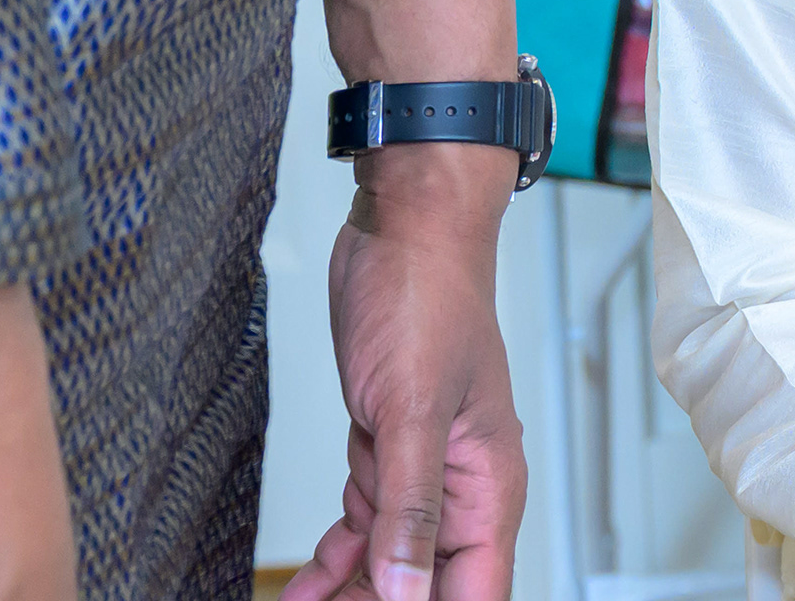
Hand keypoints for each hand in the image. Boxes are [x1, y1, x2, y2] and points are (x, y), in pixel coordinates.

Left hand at [283, 156, 523, 600]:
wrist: (404, 231)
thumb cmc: (429, 297)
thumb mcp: (412, 412)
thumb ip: (411, 510)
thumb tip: (409, 593)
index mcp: (489, 482)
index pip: (476, 589)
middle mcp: (463, 484)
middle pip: (430, 582)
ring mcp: (424, 467)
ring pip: (393, 560)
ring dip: (351, 592)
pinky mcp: (386, 448)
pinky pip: (365, 524)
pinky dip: (335, 559)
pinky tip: (305, 584)